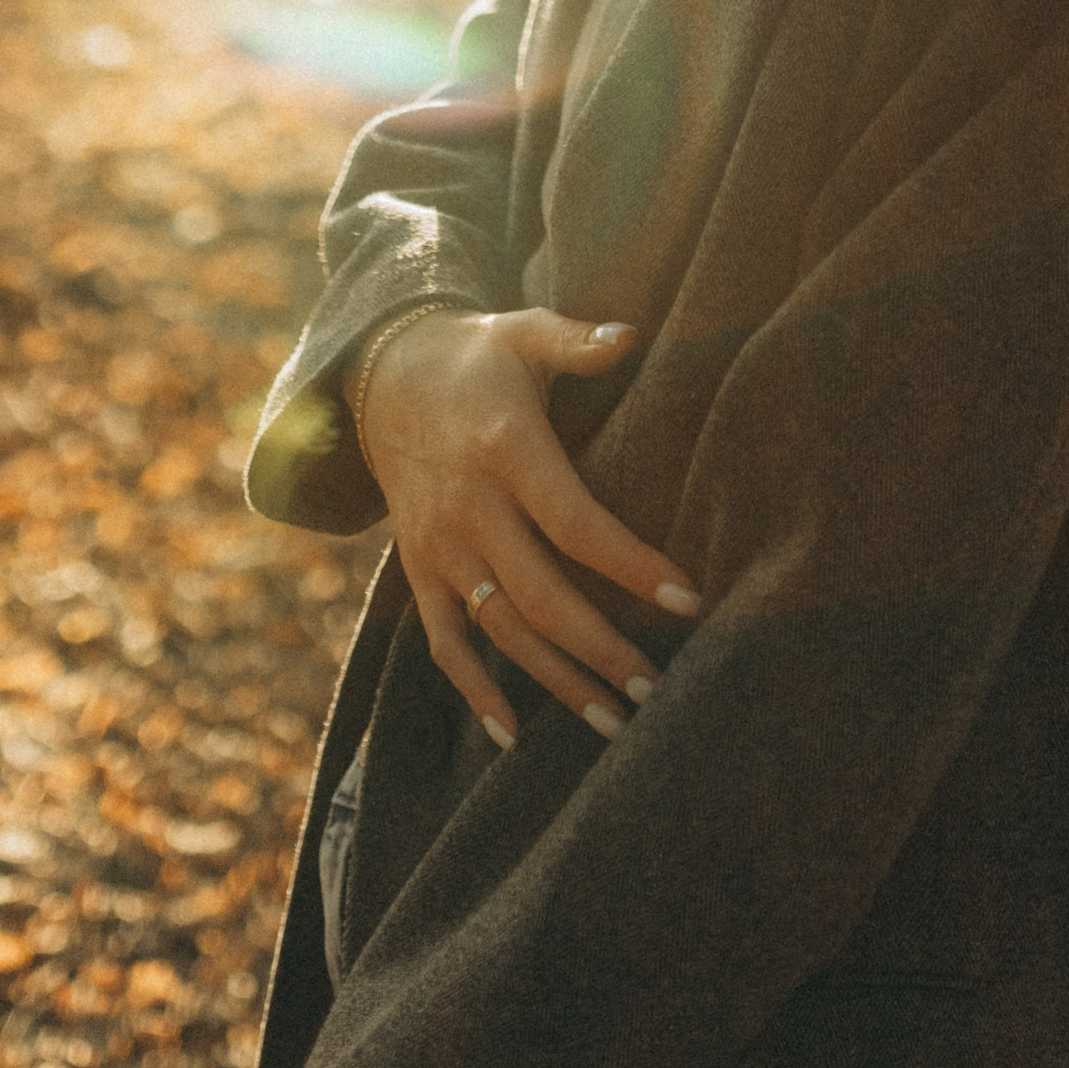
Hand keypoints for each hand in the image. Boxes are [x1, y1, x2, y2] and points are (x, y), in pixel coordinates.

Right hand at [354, 306, 699, 750]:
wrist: (381, 375)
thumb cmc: (477, 354)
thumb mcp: (522, 331)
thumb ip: (576, 339)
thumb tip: (631, 334)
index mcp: (505, 449)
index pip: (574, 521)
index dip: (629, 564)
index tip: (686, 600)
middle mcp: (468, 507)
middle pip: (539, 594)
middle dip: (600, 649)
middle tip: (655, 690)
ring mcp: (438, 545)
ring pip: (499, 629)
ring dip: (554, 681)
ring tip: (612, 723)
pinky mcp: (417, 569)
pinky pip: (443, 641)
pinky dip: (473, 691)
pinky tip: (513, 736)